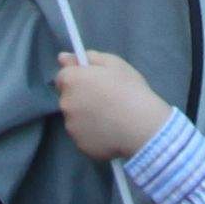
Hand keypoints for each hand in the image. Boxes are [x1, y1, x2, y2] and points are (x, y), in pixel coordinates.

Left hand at [55, 47, 172, 158]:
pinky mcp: (80, 145)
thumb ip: (88, 58)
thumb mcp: (114, 64)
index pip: (63, 77)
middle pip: (68, 98)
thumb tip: (63, 58)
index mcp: (71, 80)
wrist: (141, 125)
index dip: (78, 78)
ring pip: (75, 119)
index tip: (93, 83)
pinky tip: (110, 132)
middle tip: (105, 101)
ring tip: (110, 118)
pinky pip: (84, 136)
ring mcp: (71, 127)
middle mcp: (65, 103)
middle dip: (81, 98)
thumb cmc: (129, 89)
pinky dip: (93, 134)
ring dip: (86, 117)